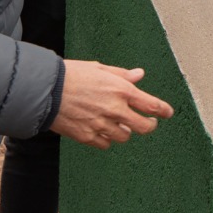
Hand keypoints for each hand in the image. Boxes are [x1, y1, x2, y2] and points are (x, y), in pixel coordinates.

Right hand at [48, 59, 175, 147]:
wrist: (45, 90)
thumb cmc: (71, 74)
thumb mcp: (99, 68)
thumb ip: (121, 74)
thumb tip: (139, 74)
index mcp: (121, 90)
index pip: (152, 105)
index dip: (163, 111)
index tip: (167, 113)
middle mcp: (115, 109)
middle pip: (144, 127)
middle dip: (149, 126)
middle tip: (148, 123)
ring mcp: (102, 125)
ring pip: (124, 137)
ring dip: (124, 131)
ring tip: (118, 124)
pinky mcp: (87, 137)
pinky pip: (105, 144)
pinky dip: (106, 139)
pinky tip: (101, 131)